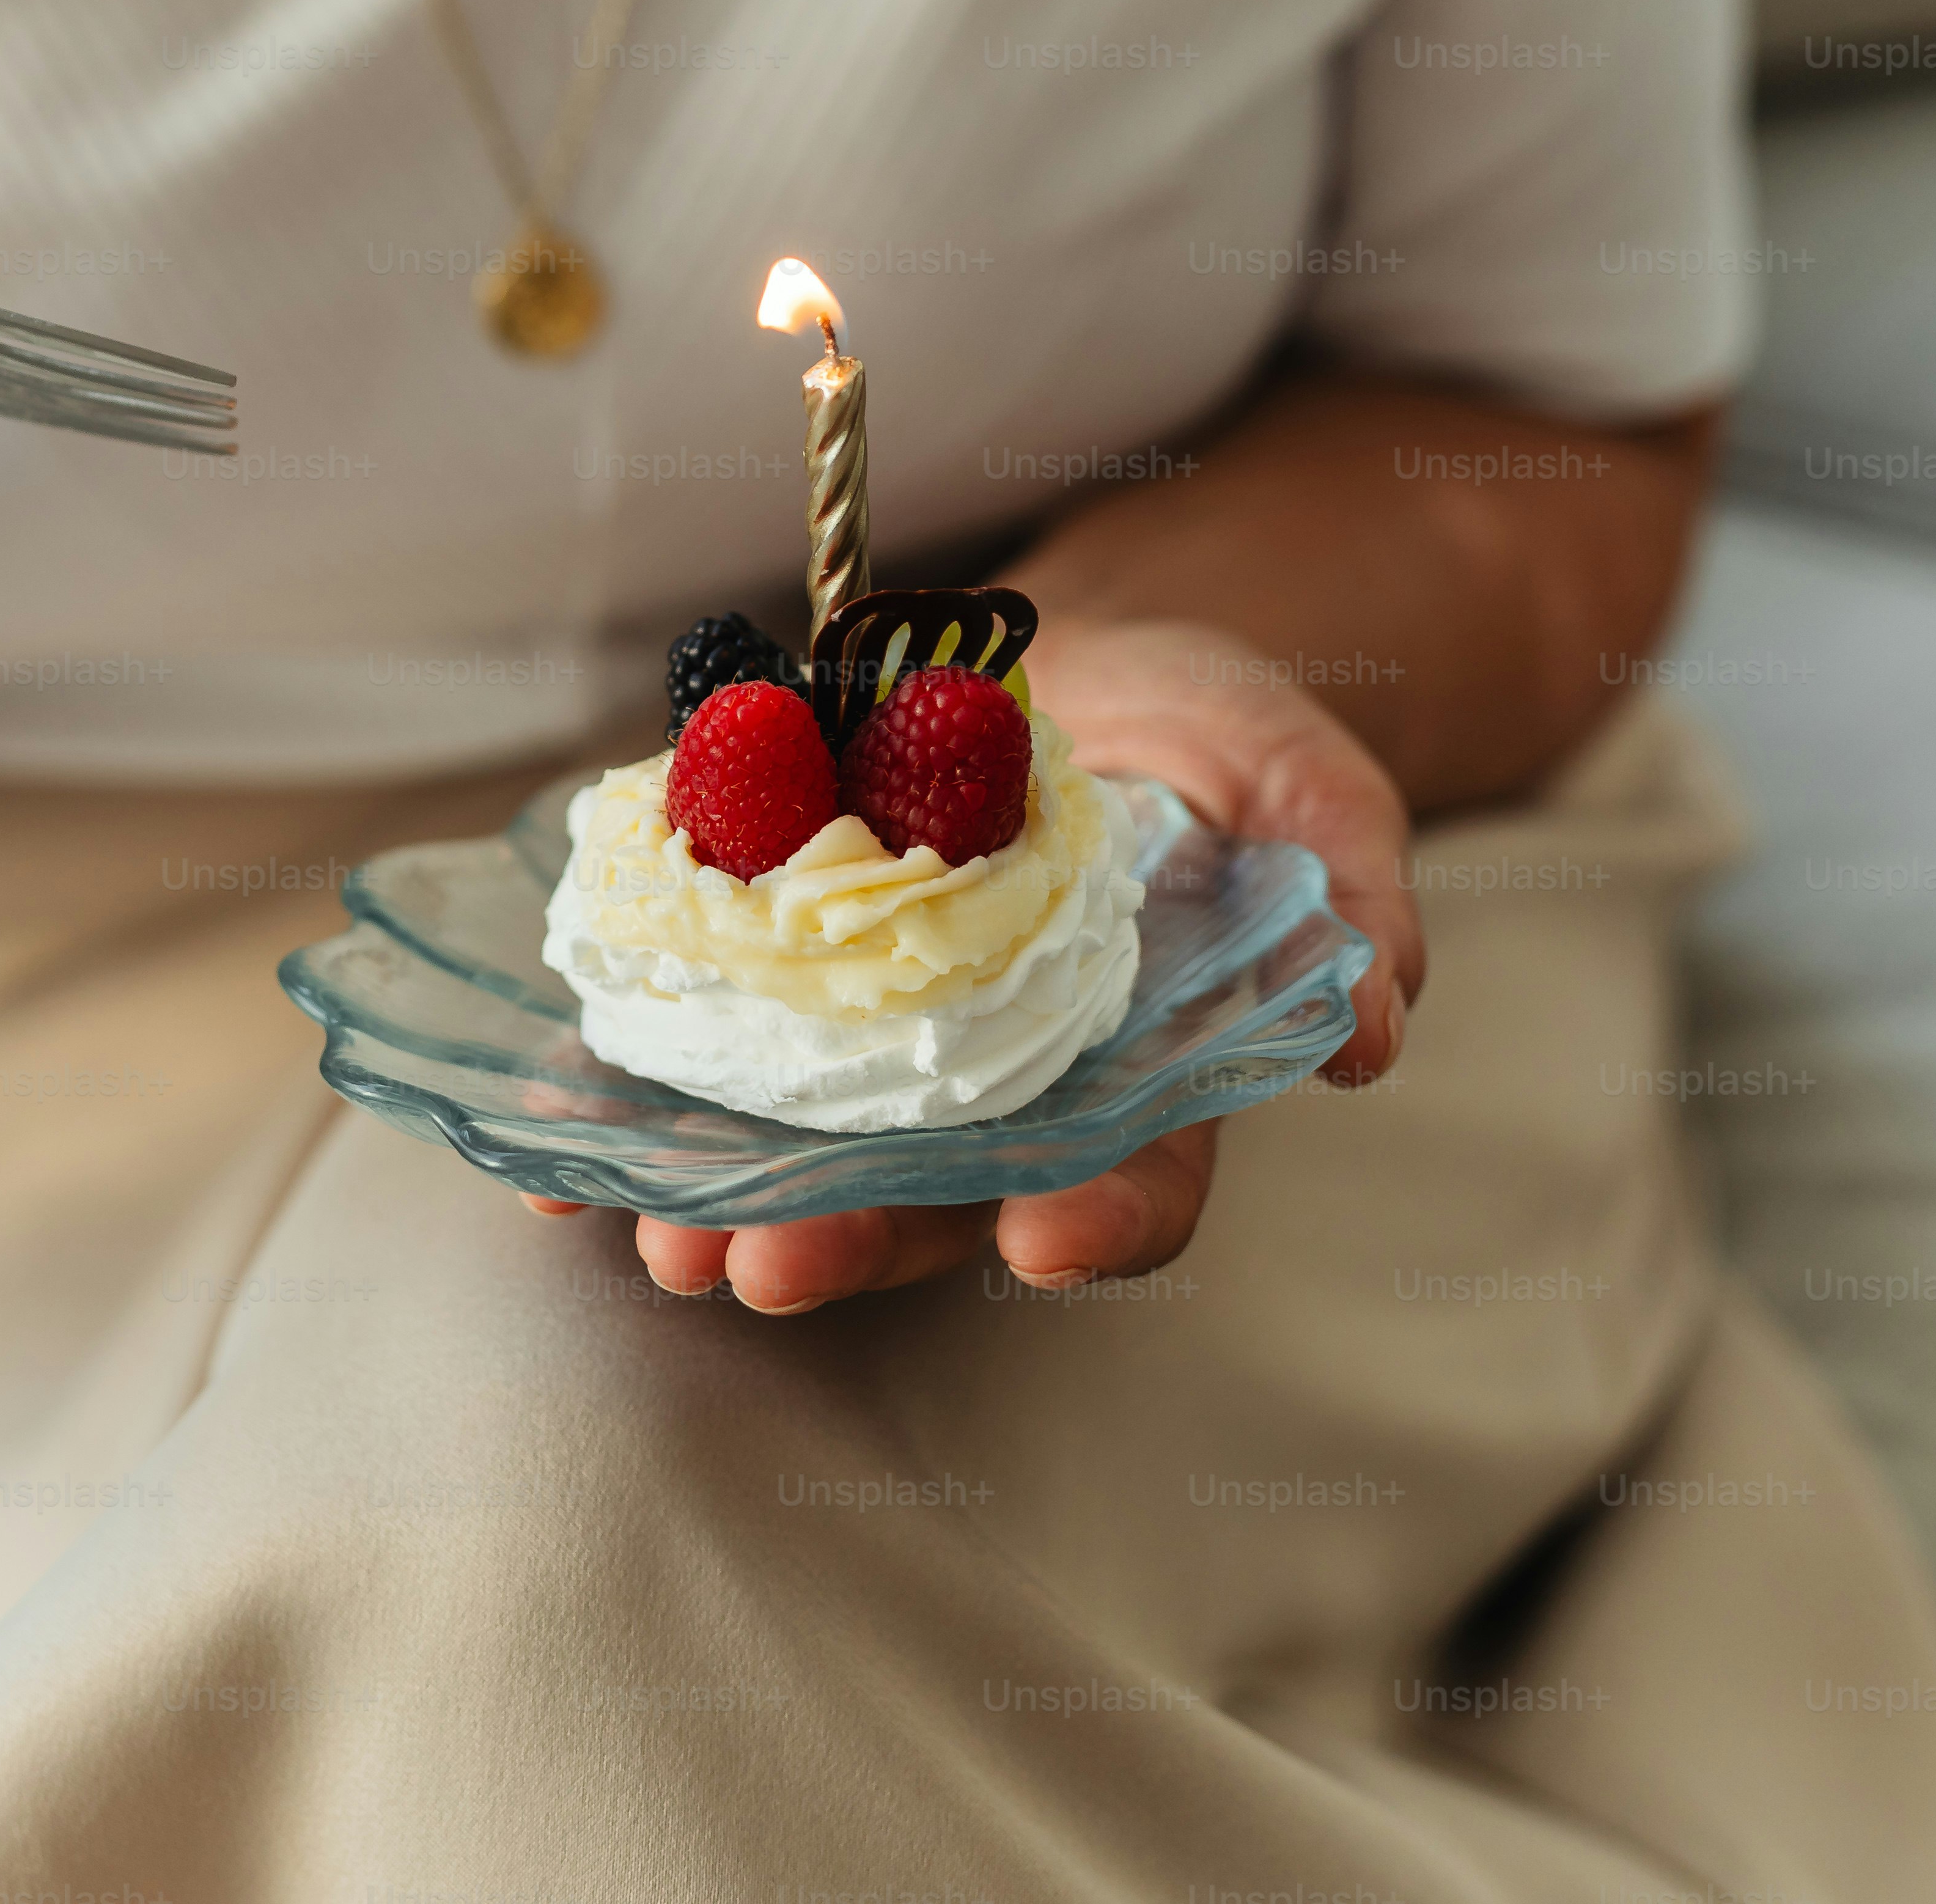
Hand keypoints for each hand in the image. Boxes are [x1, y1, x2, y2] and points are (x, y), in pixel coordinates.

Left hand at [526, 617, 1424, 1312]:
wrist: (1069, 667)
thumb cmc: (1206, 739)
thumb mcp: (1298, 777)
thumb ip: (1348, 887)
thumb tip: (1376, 1022)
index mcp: (1141, 1071)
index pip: (1136, 1173)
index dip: (1100, 1215)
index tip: (1047, 1241)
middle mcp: (1002, 1092)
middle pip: (932, 1200)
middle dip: (850, 1240)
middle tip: (768, 1268)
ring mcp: (879, 1047)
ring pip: (804, 1158)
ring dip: (724, 1204)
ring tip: (657, 1239)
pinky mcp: (775, 979)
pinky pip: (698, 1058)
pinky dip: (628, 1105)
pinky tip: (559, 1142)